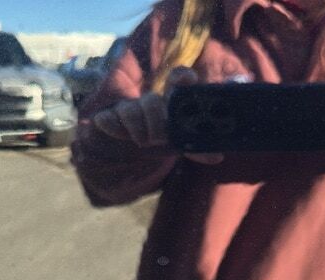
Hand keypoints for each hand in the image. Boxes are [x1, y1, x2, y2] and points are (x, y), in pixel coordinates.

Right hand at [91, 68, 222, 163]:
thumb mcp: (181, 143)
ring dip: (136, 128)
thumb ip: (198, 149)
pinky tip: (109, 127)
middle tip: (158, 139)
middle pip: (152, 101)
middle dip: (155, 122)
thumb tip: (217, 157)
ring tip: (142, 141)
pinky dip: (108, 123)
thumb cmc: (165, 137)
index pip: (177, 78)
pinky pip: (107, 117)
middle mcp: (152, 101)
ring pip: (130, 109)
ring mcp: (130, 107)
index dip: (182, 77)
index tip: (188, 79)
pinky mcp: (111, 117)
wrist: (137, 143)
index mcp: (171, 102)